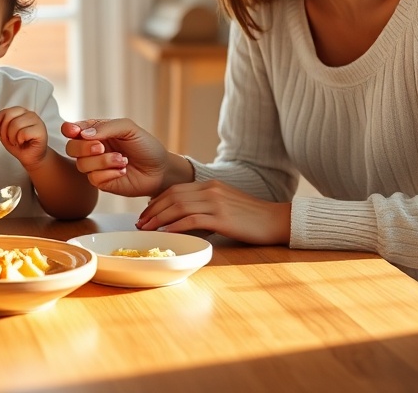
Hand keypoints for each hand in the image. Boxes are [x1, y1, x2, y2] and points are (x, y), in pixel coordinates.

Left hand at [0, 107, 47, 169]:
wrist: (31, 158)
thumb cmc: (20, 146)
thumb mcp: (4, 134)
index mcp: (21, 113)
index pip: (6, 111)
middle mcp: (30, 114)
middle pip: (9, 115)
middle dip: (5, 131)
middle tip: (10, 139)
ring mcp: (37, 121)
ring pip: (16, 124)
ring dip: (13, 137)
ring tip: (17, 142)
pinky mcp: (41, 130)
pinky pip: (23, 132)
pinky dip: (20, 140)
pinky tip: (23, 142)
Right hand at [61, 118, 174, 196]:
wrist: (160, 169)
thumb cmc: (145, 146)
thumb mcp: (128, 128)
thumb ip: (106, 127)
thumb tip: (83, 134)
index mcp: (95, 132)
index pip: (71, 129)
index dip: (69, 130)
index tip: (75, 131)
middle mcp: (91, 149)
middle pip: (71, 148)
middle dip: (84, 147)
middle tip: (102, 147)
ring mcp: (95, 167)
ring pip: (82, 164)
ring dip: (102, 161)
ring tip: (122, 160)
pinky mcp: (101, 182)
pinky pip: (93, 178)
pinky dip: (109, 173)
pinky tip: (122, 171)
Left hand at [137, 180, 290, 244]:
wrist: (277, 220)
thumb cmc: (251, 217)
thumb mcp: (224, 204)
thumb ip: (204, 206)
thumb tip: (181, 217)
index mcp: (209, 185)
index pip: (175, 189)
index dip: (157, 201)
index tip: (145, 213)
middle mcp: (210, 190)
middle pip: (172, 196)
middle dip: (152, 210)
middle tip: (140, 223)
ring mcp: (216, 203)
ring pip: (179, 206)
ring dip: (159, 218)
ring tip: (147, 229)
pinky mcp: (223, 218)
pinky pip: (193, 219)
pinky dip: (176, 225)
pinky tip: (166, 233)